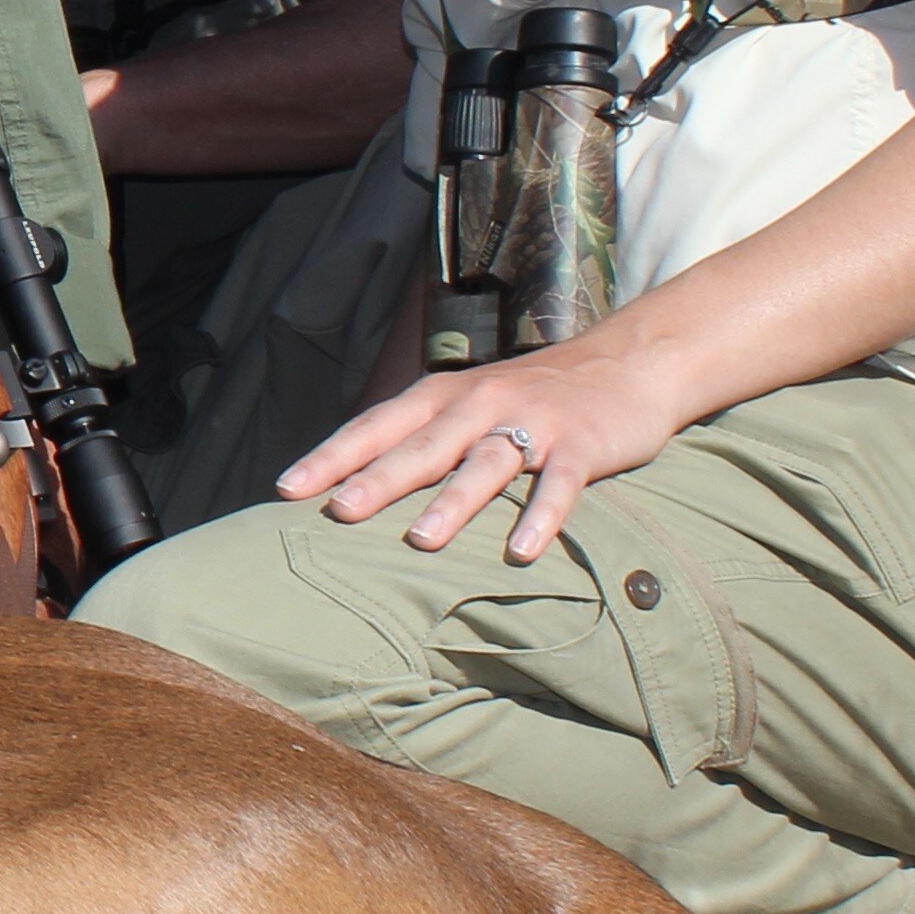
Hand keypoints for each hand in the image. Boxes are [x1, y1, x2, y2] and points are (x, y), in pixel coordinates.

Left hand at [276, 344, 687, 565]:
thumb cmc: (532, 396)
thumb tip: (352, 483)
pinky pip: (558, 486)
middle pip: (422, 446)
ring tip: (421, 541)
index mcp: (443, 397)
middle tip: (338, 512)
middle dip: (378, 480)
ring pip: (485, 464)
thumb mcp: (468, 404)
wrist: (627, 362)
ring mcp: (532, 424)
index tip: (287, 489)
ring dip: (453, 503)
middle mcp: (480, 404)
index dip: (332, 456)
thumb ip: (421, 436)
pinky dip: (541, 517)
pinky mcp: (582, 446)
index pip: (376, 426)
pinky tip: (521, 552)